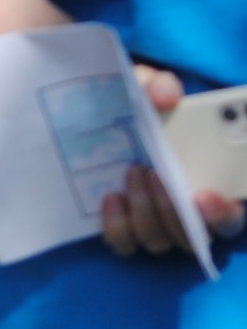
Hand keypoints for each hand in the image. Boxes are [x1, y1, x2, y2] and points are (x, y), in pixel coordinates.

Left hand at [102, 64, 246, 254]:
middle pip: (192, 237)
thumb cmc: (137, 109)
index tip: (204, 194)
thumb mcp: (150, 88)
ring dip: (145, 211)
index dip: (223, 215)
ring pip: (158, 240)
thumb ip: (162, 85)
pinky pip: (124, 243)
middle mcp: (186, 214)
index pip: (230, 219)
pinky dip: (117, 225)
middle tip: (155, 173)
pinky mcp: (123, 229)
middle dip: (172, 208)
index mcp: (210, 186)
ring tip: (132, 172)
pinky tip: (111, 196)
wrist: (97, 116)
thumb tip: (165, 95)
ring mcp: (154, 225)